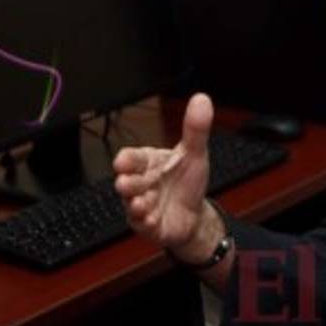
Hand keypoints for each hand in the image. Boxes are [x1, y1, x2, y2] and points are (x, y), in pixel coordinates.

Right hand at [113, 93, 216, 258]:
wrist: (194, 215)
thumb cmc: (187, 182)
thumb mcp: (195, 154)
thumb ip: (195, 129)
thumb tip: (202, 100)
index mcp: (148, 164)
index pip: (132, 158)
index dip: (127, 160)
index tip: (123, 162)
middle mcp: (141, 184)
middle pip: (127, 182)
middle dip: (127, 183)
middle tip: (127, 184)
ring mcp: (141, 205)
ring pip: (132, 204)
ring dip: (136, 204)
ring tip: (142, 203)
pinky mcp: (147, 225)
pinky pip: (142, 225)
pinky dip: (147, 222)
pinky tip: (153, 219)